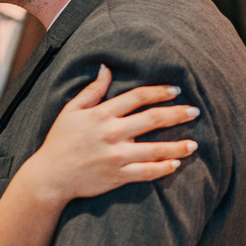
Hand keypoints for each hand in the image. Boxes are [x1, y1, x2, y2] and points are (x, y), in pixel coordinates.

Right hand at [28, 65, 198, 204]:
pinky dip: (163, 168)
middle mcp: (113, 133)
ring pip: (156, 149)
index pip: (138, 97)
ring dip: (178, 145)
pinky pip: (147, 172)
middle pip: (153, 119)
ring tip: (194, 143)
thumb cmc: (60, 141)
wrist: (50, 176)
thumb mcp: (71, 110)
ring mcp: (117, 156)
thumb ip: (92, 90)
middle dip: (177, 114)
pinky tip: (176, 165)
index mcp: (102, 114)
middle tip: (195, 112)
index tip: (175, 91)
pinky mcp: (118, 176)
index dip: (159, 92)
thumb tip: (106, 69)